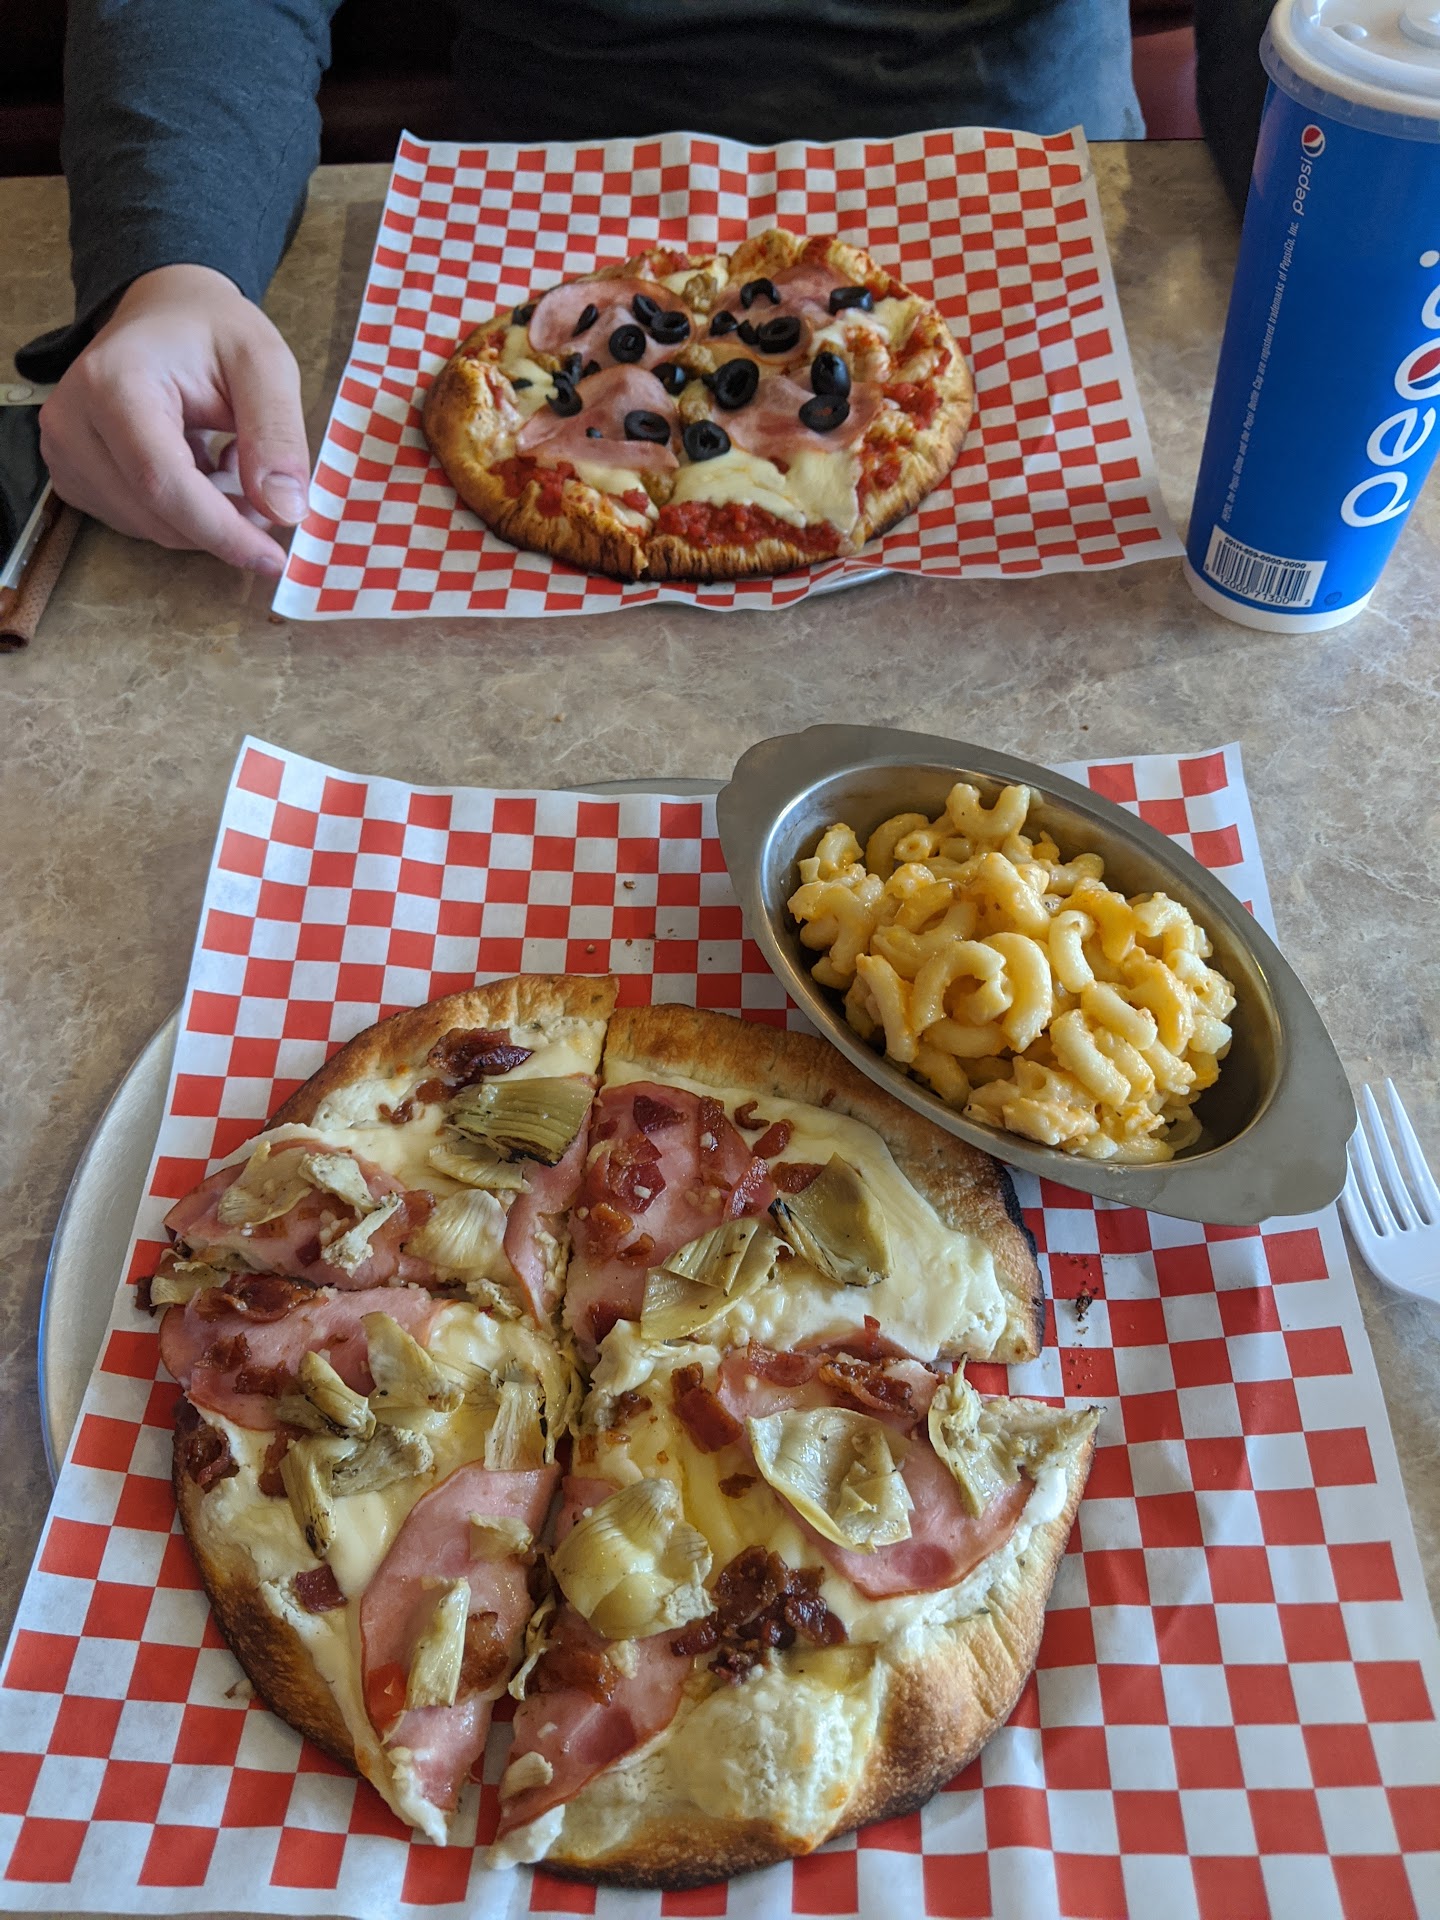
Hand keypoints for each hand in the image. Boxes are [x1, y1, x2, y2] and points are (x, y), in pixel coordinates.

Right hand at [38, 264, 309, 576]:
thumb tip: (284, 511)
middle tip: (266, 492)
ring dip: (204, 520)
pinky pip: (136, 522)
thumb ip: (277, 435)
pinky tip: (197, 470)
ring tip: (230, 465)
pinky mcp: (70, 474)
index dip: (221, 531)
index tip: (274, 559)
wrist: (164, 311)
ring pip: (149, 528)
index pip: (163, 483)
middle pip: (156, 515)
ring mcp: (63, 451)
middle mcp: (72, 420)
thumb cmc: (212, 332)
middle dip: (222, 526)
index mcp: (113, 383)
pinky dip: (180, 514)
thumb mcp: (263, 364)